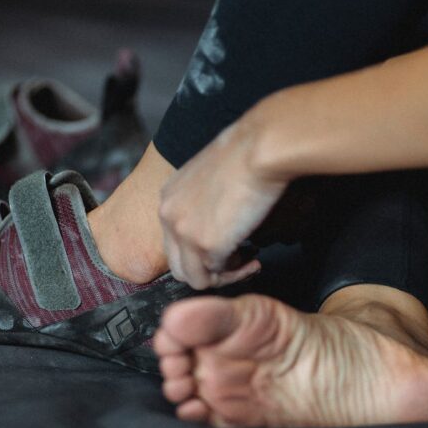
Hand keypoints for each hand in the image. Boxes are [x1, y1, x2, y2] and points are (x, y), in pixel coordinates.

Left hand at [159, 115, 288, 289]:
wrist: (259, 149)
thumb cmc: (246, 154)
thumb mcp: (211, 177)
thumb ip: (204, 203)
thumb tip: (220, 226)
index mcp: (168, 198)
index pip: (175, 240)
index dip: (202, 249)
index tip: (229, 244)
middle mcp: (168, 216)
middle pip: (178, 264)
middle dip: (210, 269)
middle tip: (239, 259)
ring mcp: (184, 233)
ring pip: (193, 278)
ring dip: (223, 276)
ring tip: (249, 261)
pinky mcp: (205, 245)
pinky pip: (216, 277)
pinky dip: (237, 274)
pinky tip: (254, 259)